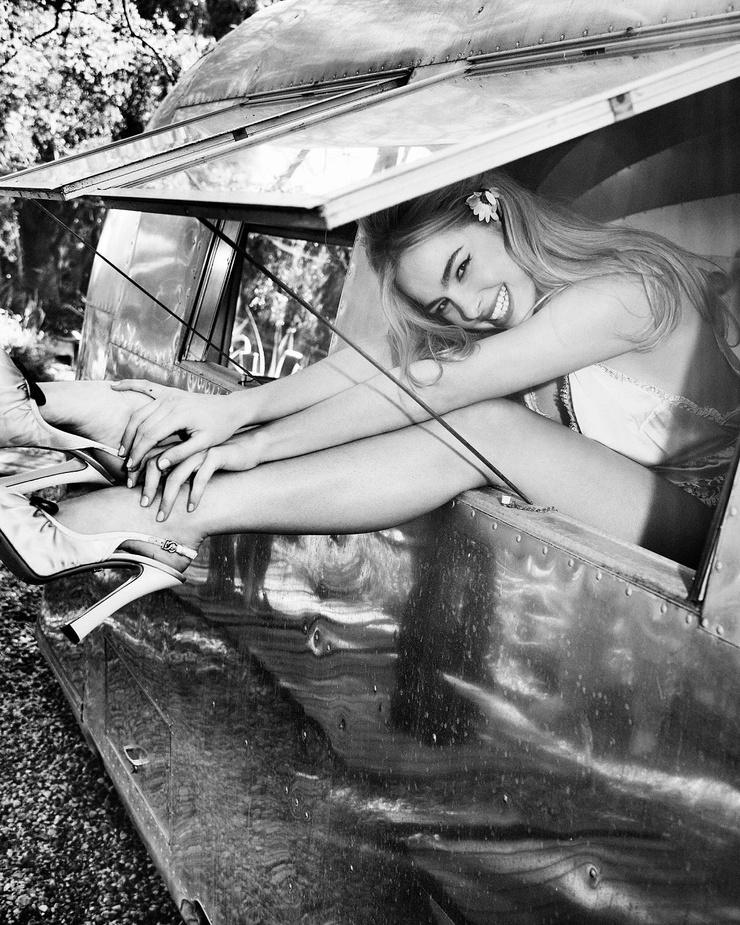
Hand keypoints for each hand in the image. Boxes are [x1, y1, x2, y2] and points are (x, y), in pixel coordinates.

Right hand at [112, 380, 241, 472]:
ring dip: (128, 430)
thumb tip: (158, 465)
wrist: (231, 409)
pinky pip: (146, 386)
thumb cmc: (220, 428)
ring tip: (121, 449)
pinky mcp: (169, 391)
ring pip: (140, 412)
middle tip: (124, 464)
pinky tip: (114, 386)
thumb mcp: (205, 444)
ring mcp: (169, 394)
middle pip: (141, 425)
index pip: (151, 435)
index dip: (138, 453)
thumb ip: (181, 454)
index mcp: (180, 414)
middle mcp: (171, 401)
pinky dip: (129, 384)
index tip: (131, 468)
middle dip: (130, 446)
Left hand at [136, 430, 262, 520]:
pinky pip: (201, 478)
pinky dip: (194, 495)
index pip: (149, 458)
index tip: (132, 492)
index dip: (139, 475)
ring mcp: (199, 451)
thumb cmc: (219, 460)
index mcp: (176, 446)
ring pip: (176, 476)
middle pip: (157, 465)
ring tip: (163, 515)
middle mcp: (184, 447)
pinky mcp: (215, 456)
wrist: (248, 447)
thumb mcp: (195, 464)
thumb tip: (154, 488)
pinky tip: (191, 508)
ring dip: (167, 498)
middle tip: (144, 506)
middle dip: (148, 487)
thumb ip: (177, 471)